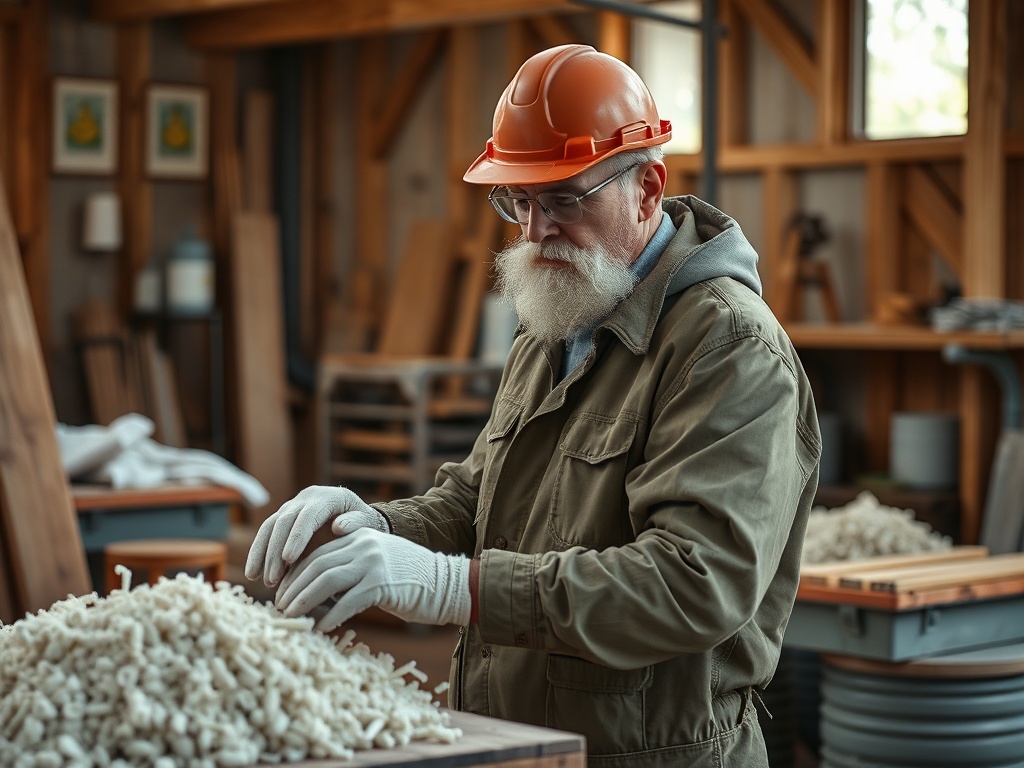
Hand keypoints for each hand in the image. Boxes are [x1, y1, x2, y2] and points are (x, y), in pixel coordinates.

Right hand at [245, 485, 388, 586]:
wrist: (357, 518)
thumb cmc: (365, 524)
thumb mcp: (367, 522)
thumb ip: (357, 523)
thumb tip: (340, 527)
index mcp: (327, 497)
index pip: (308, 515)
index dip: (296, 536)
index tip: (288, 559)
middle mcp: (306, 499)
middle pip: (284, 521)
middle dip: (275, 551)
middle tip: (272, 579)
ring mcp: (292, 507)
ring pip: (270, 527)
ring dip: (262, 554)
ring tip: (259, 579)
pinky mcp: (283, 519)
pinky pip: (266, 534)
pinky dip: (259, 553)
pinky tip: (253, 574)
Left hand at [275, 528, 470, 631]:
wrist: (447, 585)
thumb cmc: (410, 582)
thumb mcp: (376, 567)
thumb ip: (350, 572)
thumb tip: (316, 595)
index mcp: (359, 538)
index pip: (316, 554)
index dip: (295, 576)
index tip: (281, 595)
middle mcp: (363, 545)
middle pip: (316, 565)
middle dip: (293, 589)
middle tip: (279, 609)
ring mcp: (373, 562)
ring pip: (326, 580)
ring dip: (304, 601)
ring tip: (291, 618)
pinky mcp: (382, 583)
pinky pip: (348, 601)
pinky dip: (331, 616)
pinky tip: (321, 629)